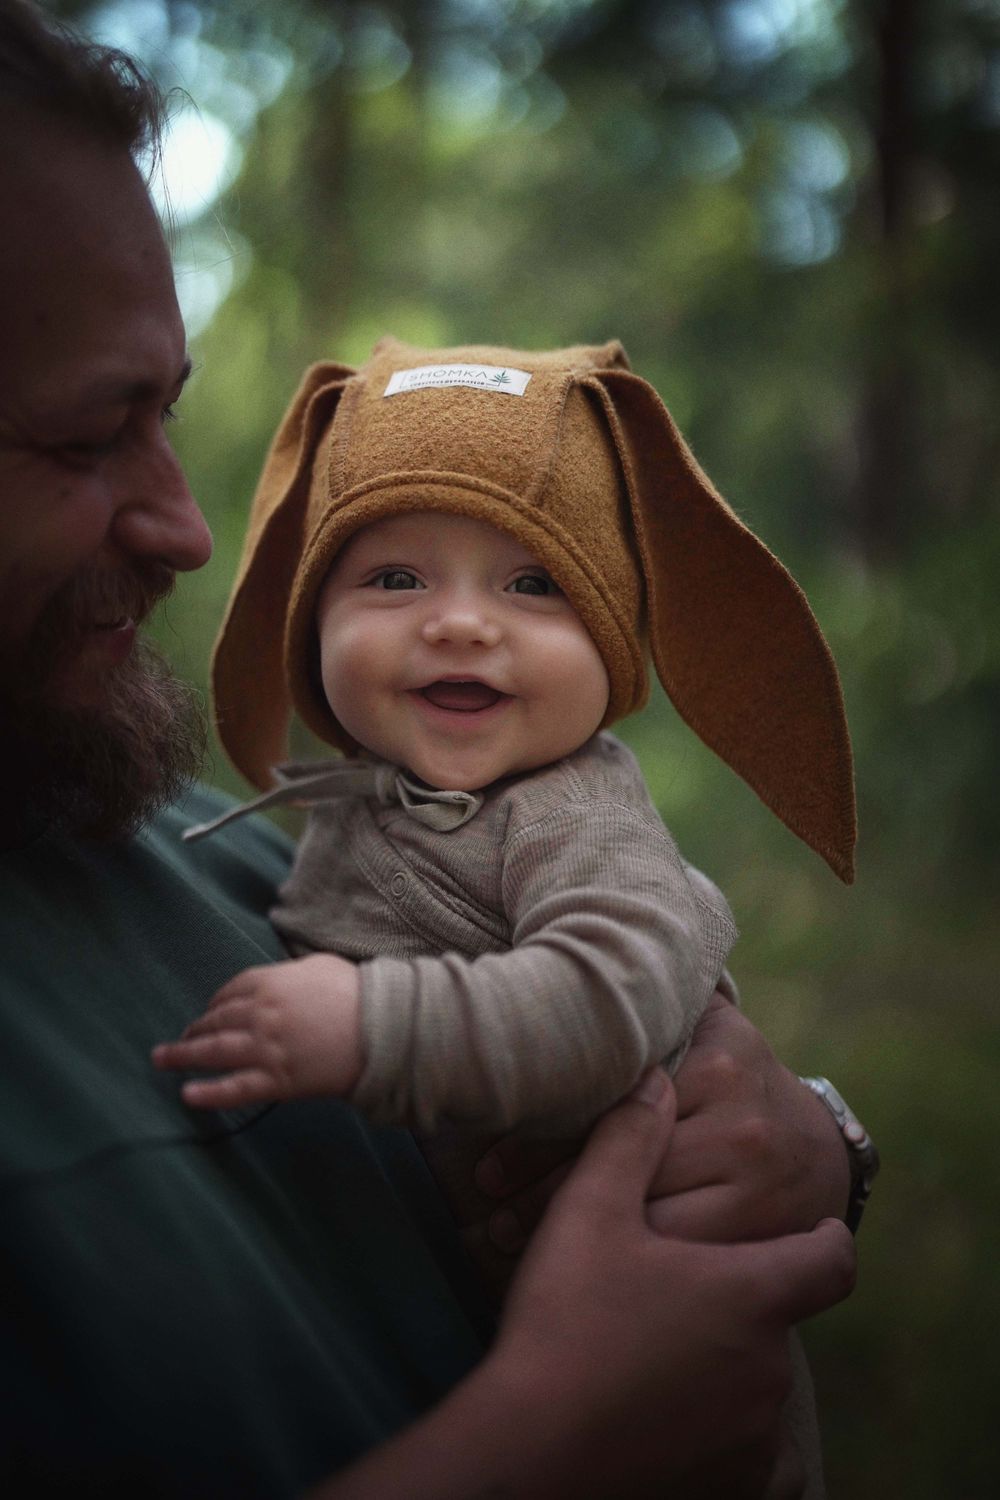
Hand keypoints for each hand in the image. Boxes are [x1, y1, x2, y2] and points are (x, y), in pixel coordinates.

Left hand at [151, 954, 362, 1108]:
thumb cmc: (356, 993)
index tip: (209, 1012)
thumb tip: (276, 980)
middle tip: (177, 1039)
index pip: (229, 992)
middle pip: (215, 1021)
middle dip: (193, 1030)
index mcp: (269, 983)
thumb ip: (289, 972)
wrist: (382, 1030)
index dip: (215, 1003)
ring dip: (184, 1056)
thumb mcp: (319, 966)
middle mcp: (259, 1015)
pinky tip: (187, 1094)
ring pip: (215, 1053)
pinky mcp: (277, 1080)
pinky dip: (208, 1093)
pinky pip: (235, 1089)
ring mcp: (265, 1049)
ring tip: (164, 1060)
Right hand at [316, 1075, 853, 1499]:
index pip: (829, 1260)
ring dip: (726, 1362)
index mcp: (750, 1294)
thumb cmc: (566, 1324)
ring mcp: (751, 1433)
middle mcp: (768, 1366)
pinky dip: (717, 1427)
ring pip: (758, 1383)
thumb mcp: (588, 1214)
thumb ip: (628, 1139)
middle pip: (781, 1319)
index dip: (825, 1238)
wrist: (531, 1453)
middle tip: (687, 1285)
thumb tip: (655, 1080)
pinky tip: (665, 1408)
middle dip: (744, 1299)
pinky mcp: (725, 1483)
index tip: (813, 1228)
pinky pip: (745, 1450)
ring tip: (662, 1346)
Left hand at [473, 994, 850, 1254]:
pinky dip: (619, 1263)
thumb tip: (579, 938)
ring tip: (506, 1242)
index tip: (485, 1169)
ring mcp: (754, 1178)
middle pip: (621, 1163)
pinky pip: (676, 1253)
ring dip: (571, 1236)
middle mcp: (738, 1115)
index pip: (612, 1103)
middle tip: (487, 1214)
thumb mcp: (706, 1031)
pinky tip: (570, 1269)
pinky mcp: (765, 1232)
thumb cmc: (732, 1083)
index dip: (541, 1140)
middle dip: (544, 1194)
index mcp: (716, 1055)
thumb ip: (656, 1003)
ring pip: (643, 1214)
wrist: (819, 1150)